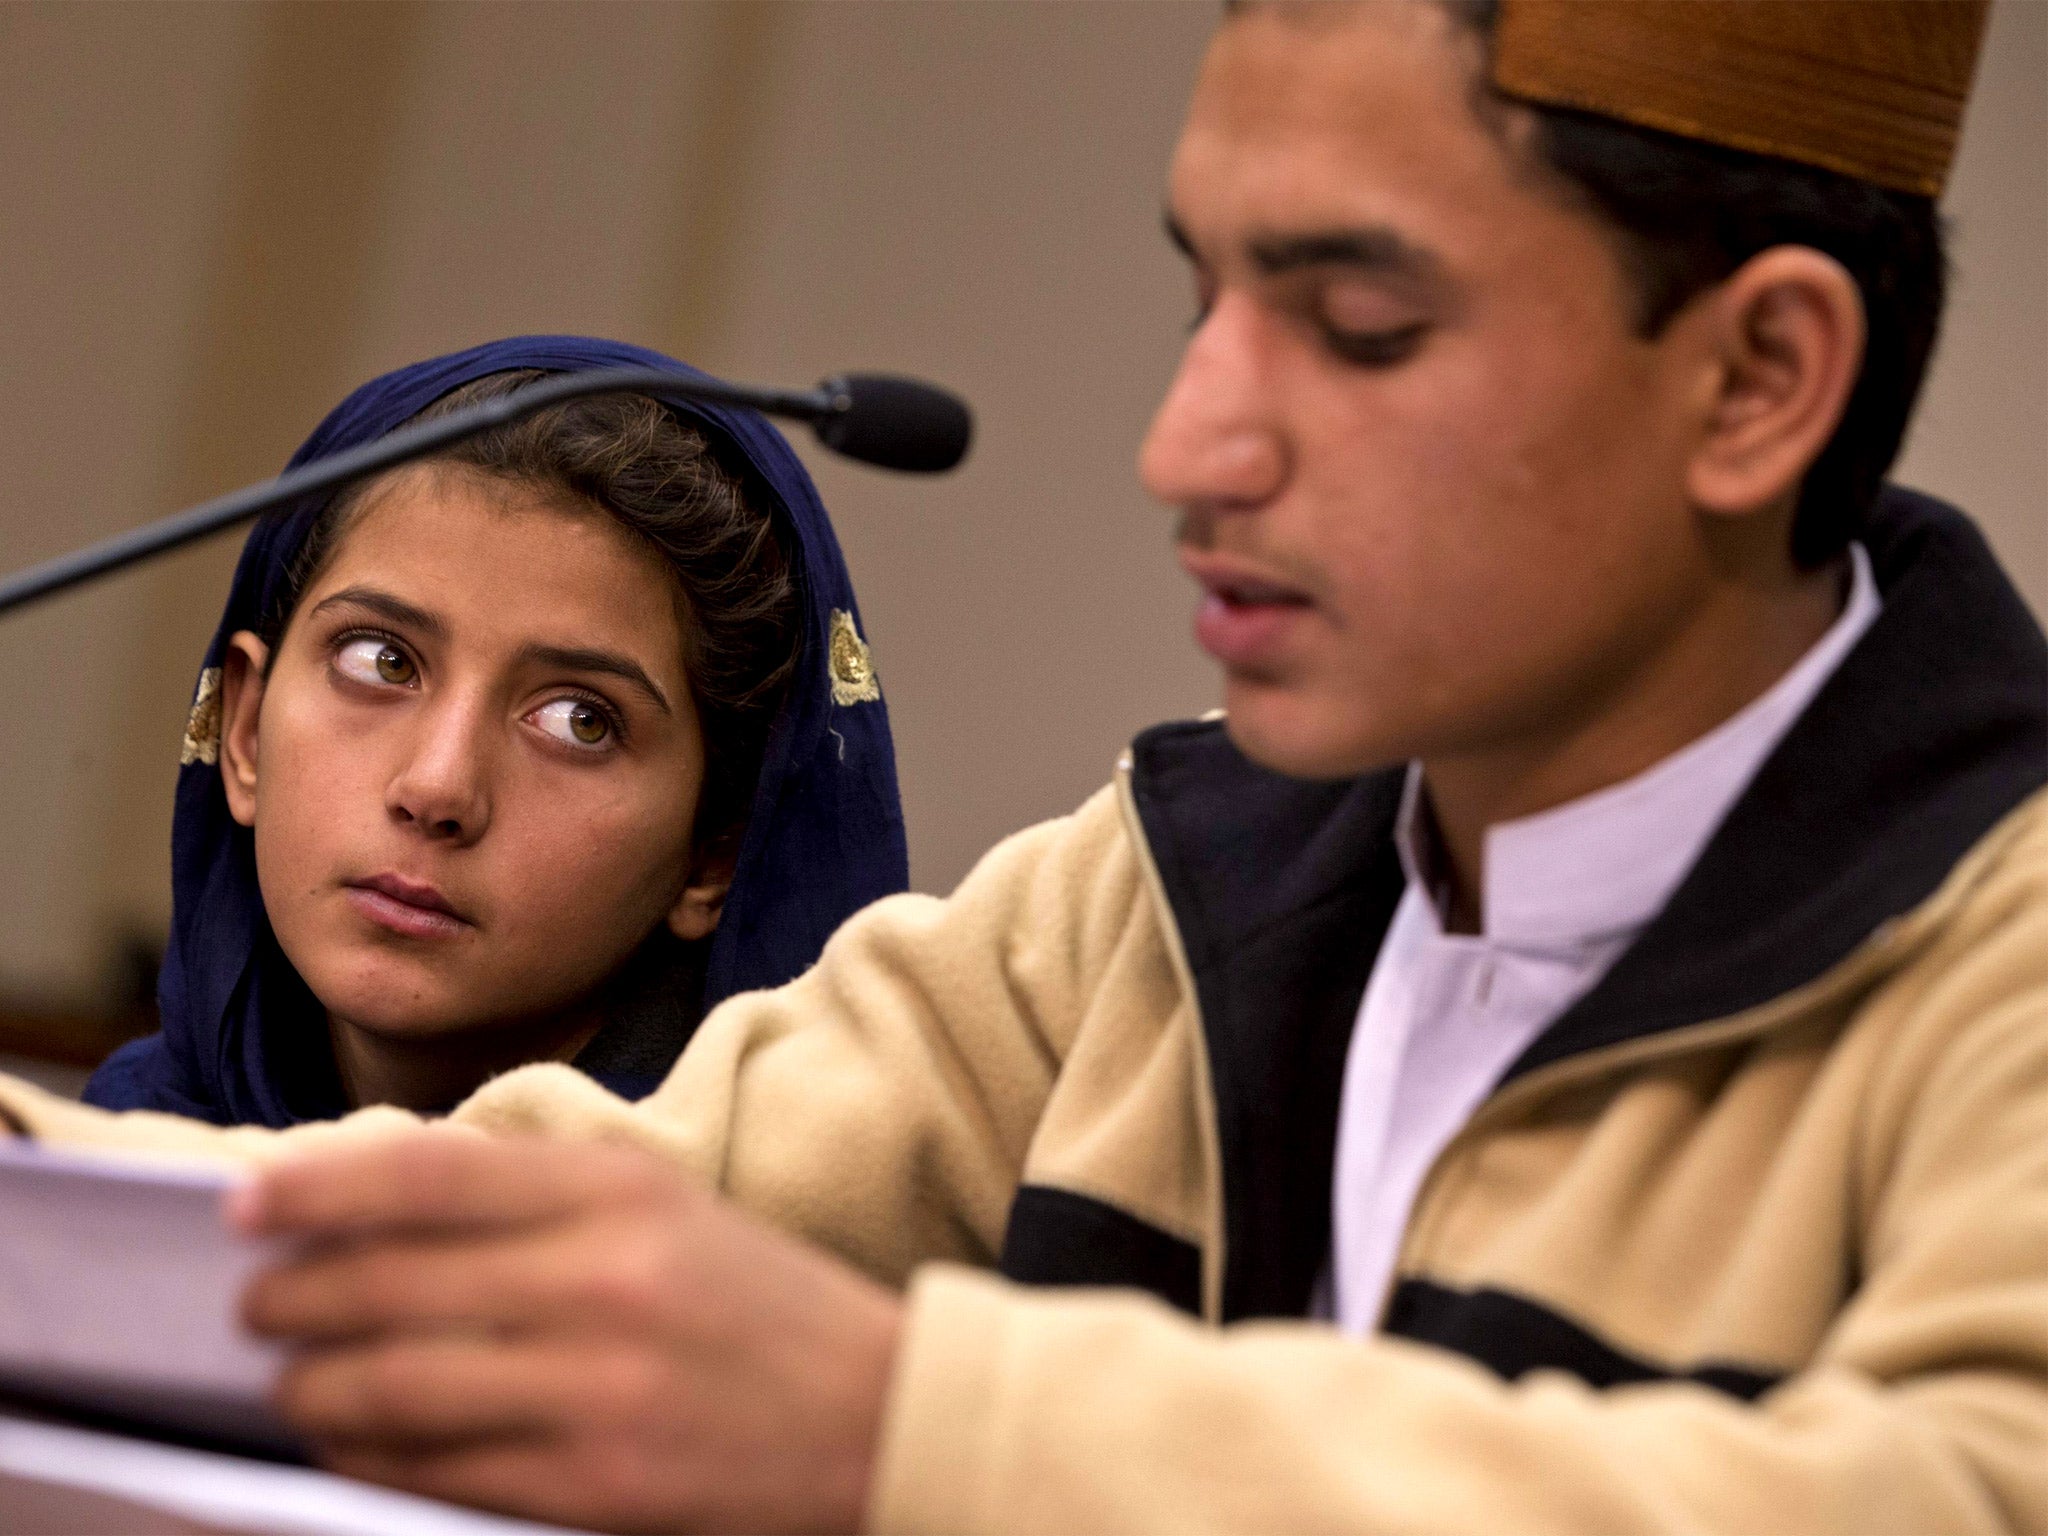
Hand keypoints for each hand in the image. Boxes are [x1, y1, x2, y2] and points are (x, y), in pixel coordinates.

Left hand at [231, 1132, 901, 1533]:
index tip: (243, 1202)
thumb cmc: (758, 1303)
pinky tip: (351, 1438)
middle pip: (389, 1282)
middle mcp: (604, 1277)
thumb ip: (535, 1193)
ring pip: (394, 1386)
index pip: (426, 1174)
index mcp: (620, 1190)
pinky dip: (370, 1454)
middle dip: (293, 1297)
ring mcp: (598, 1388)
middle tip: (255, 1304)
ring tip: (291, 1378)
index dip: (315, 1186)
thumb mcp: (662, 1206)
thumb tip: (374, 1199)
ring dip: (314, 1384)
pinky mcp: (595, 1486)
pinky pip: (437, 1471)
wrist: (878, 1412)